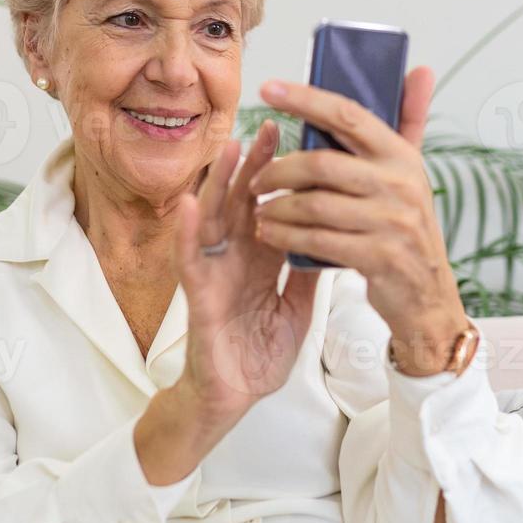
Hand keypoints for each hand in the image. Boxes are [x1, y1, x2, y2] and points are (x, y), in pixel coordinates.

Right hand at [171, 120, 320, 429]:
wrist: (235, 397)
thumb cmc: (258, 351)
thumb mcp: (298, 306)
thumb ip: (309, 272)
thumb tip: (335, 236)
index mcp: (260, 257)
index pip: (273, 205)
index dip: (285, 174)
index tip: (302, 139)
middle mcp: (234, 257)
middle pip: (243, 200)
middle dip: (256, 164)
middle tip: (272, 126)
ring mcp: (213, 272)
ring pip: (213, 218)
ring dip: (219, 183)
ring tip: (230, 147)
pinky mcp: (197, 297)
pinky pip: (190, 261)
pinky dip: (188, 232)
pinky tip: (190, 205)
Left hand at [249, 67, 472, 374]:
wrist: (428, 294)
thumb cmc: (407, 226)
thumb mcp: (412, 172)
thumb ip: (410, 120)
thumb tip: (419, 69)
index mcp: (401, 156)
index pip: (348, 115)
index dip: (306, 98)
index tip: (269, 88)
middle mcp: (400, 184)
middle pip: (321, 163)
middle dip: (279, 170)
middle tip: (256, 179)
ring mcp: (391, 222)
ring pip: (314, 204)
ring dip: (277, 207)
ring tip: (259, 210)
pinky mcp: (378, 256)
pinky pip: (318, 240)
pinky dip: (286, 236)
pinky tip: (271, 234)